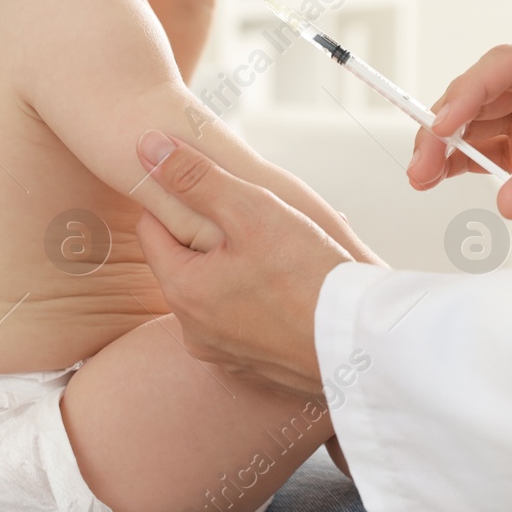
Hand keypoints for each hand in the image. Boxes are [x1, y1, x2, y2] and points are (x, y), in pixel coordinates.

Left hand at [132, 130, 359, 396]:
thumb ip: (195, 177)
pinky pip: (246, 318)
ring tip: (285, 244)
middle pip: (187, 261)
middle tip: (258, 213)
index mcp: (183, 291)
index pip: (153, 229)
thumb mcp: (250, 211)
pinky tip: (295, 281)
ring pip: (219, 289)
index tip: (209, 187)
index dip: (177, 200)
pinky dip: (261, 297)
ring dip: (241, 264)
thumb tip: (147, 146)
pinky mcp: (256, 366)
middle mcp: (193, 331)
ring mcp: (225, 353)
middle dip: (216, 232)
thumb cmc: (308, 275)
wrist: (364, 344)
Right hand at [406, 43, 511, 241]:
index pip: (510, 65)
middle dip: (446, 125)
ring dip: (445, 148)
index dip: (469, 90)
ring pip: (477, 123)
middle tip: (422, 163)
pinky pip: (486, 152)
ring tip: (421, 177)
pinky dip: (460, 165)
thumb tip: (506, 200)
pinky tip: (438, 178)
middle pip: (482, 94)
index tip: (443, 125)